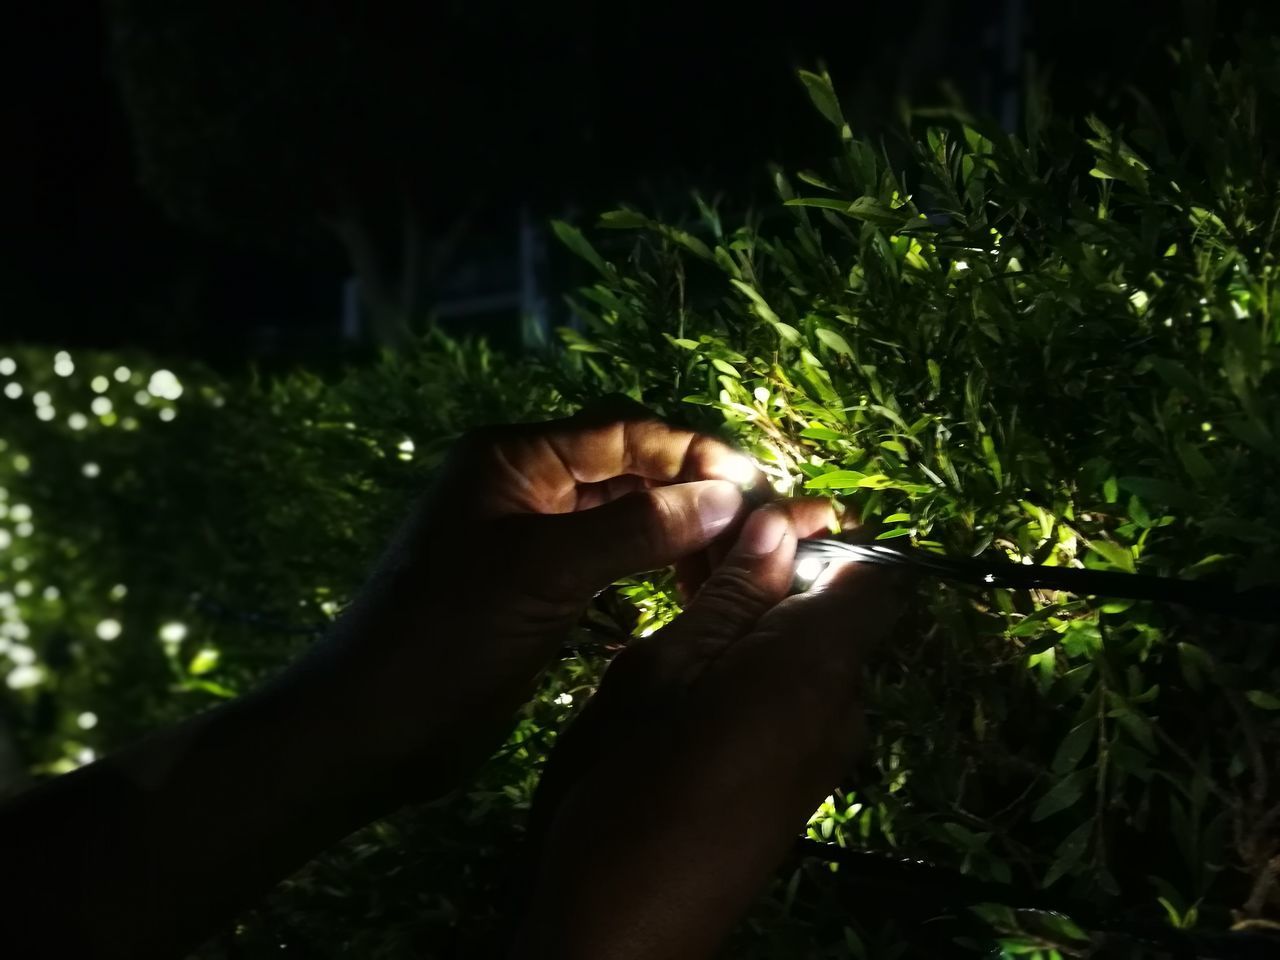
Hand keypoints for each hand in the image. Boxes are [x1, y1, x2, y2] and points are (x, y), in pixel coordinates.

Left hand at [322, 401, 760, 796]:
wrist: (373, 728)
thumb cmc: (447, 638)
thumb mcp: (544, 574)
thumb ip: (637, 529)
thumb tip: (727, 495)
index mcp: (514, 456)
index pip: (625, 432)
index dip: (696, 454)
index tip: (759, 487)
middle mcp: (526, 484)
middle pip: (631, 469)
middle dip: (696, 493)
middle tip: (762, 530)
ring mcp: (533, 536)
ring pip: (626, 515)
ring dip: (682, 532)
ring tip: (738, 561)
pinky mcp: (541, 586)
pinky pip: (612, 558)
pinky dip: (655, 565)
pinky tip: (694, 586)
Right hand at [516, 502, 904, 959]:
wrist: (620, 935)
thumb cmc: (624, 788)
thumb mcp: (660, 674)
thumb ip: (729, 600)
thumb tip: (777, 527)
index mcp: (816, 668)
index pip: (877, 575)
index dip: (825, 540)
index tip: (755, 527)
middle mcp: (843, 710)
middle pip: (838, 617)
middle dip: (777, 584)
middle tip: (693, 573)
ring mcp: (826, 759)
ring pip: (810, 663)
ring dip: (758, 634)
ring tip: (679, 634)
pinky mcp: (801, 792)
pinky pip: (797, 709)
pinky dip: (757, 681)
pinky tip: (690, 694)